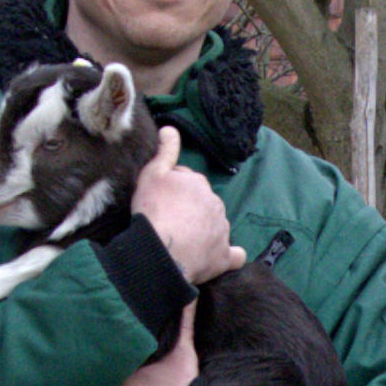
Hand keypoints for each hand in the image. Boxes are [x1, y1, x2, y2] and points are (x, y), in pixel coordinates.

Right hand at [129, 128, 242, 278]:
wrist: (161, 251)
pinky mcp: (224, 256)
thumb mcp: (152, 175)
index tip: (160, 201)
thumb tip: (171, 128)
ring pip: (215, 225)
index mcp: (199, 183)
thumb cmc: (154, 210)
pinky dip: (228, 255)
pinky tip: (218, 257)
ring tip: (183, 242)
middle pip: (202, 203)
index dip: (172, 190)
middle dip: (190, 209)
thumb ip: (164, 152)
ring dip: (204, 230)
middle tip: (169, 221)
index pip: (187, 181)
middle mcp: (216, 203)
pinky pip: (233, 255)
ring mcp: (222, 231)